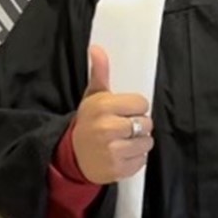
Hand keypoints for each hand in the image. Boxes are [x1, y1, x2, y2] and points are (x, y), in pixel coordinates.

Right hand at [70, 45, 153, 183]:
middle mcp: (108, 128)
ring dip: (139, 142)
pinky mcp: (118, 169)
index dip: (136, 108)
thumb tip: (97, 48)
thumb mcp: (92, 97)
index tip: (126, 111)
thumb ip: (100, 73)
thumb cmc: (87, 122)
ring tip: (124, 141)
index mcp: (103, 107)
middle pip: (146, 123)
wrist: (71, 155)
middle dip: (139, 125)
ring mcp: (112, 151)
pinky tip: (122, 154)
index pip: (142, 104)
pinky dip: (135, 158)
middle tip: (124, 127)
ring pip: (146, 142)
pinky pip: (142, 160)